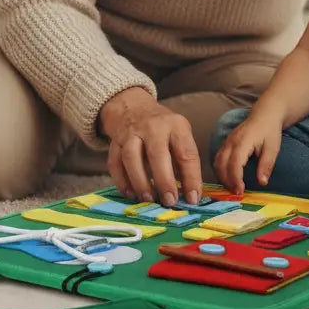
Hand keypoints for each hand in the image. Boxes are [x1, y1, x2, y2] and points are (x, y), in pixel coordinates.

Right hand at [98, 87, 202, 206]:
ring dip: (140, 181)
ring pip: (131, 157)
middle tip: (169, 201)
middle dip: (164, 180)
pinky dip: (121, 181)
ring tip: (149, 199)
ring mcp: (131, 133)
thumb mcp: (180, 134)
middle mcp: (153, 127)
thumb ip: (184, 161)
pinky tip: (130, 194)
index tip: (193, 198)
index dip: (191, 178)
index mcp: (176, 126)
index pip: (186, 153)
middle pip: (157, 154)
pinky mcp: (115, 142)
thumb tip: (190, 195)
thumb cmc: (162, 128)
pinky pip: (115, 162)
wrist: (133, 107)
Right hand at [212, 110, 283, 194]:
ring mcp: (226, 142)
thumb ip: (266, 165)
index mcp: (242, 142)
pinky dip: (220, 171)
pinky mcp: (226, 143)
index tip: (240, 191)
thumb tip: (262, 182)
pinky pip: (218, 159)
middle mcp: (231, 142)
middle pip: (222, 165)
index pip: (234, 164)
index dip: (235, 179)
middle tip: (236, 193)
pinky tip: (228, 179)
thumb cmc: (270, 131)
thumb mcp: (272, 148)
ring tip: (233, 188)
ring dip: (222, 177)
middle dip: (227, 181)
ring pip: (217, 162)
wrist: (265, 114)